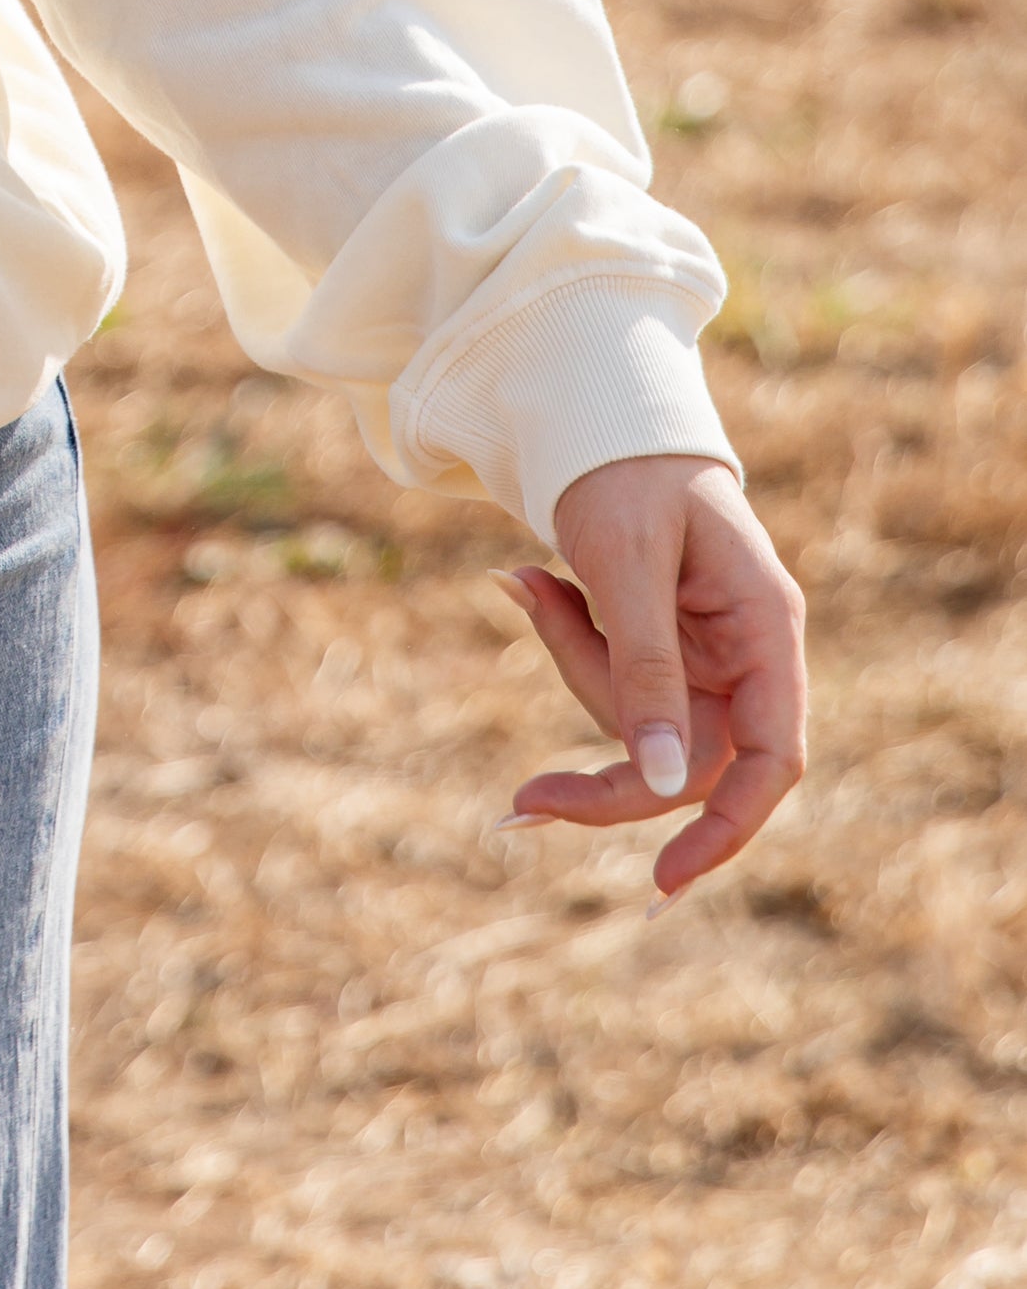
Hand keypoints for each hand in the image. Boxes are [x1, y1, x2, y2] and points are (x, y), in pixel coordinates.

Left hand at [500, 455, 805, 900]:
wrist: (601, 411)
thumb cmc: (625, 472)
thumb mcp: (625, 562)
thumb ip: (646, 669)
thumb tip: (667, 784)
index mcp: (765, 625)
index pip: (771, 758)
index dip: (728, 827)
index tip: (663, 877)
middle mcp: (745, 651)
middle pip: (690, 757)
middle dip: (609, 777)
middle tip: (518, 803)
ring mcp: (704, 654)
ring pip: (641, 726)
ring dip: (575, 673)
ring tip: (534, 579)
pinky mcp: (661, 647)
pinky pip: (613, 685)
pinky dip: (569, 647)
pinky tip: (534, 580)